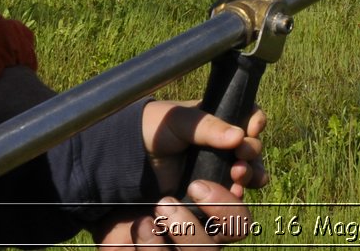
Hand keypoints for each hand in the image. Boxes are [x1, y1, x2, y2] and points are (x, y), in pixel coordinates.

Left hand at [90, 103, 267, 245]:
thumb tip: (239, 136)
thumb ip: (209, 126)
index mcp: (222, 164)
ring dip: (193, 228)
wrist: (105, 161)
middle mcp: (213, 199)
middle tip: (198, 186)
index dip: (254, 165)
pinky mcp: (170, 243)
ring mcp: (193, 226)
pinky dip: (160, 243)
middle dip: (227, 206)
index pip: (254, 171)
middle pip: (240, 220)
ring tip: (162, 204)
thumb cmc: (149, 133)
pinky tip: (143, 223)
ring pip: (214, 246)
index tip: (241, 154)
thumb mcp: (177, 121)